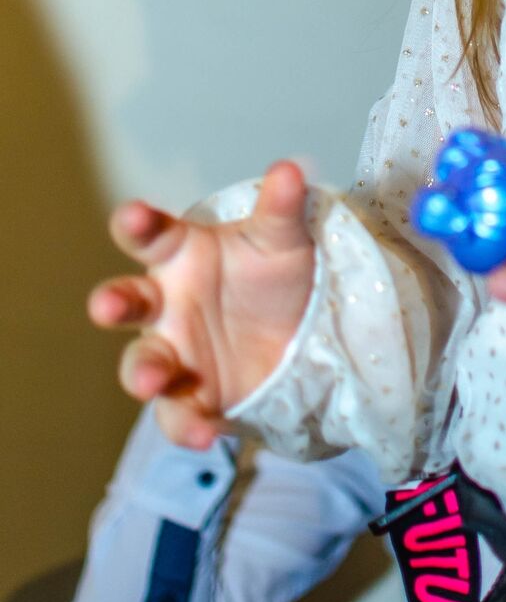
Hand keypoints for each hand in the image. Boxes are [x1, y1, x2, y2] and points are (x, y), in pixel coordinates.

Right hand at [87, 161, 314, 448]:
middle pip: (128, 302)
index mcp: (183, 254)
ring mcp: (174, 353)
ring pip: (142, 363)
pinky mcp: (191, 397)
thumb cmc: (274, 274)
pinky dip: (187, 425)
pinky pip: (178, 414)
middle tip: (107, 306)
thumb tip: (291, 169)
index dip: (137, 224)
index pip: (151, 235)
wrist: (302, 336)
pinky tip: (206, 433)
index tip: (135, 216)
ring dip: (141, 371)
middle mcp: (167, 304)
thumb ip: (281, 209)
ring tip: (152, 380)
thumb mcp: (283, 239)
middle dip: (114, 302)